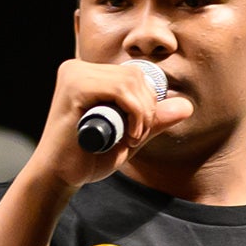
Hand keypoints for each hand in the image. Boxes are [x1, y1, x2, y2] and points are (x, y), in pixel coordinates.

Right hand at [39, 56, 187, 187]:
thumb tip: (186, 106)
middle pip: (135, 75)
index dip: (147, 102)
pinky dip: (133, 113)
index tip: (139, 131)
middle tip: (136, 137)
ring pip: (130, 81)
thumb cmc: (88, 157)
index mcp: (88, 74)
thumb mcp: (129, 136)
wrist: (58, 177)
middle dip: (147, 108)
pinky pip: (120, 90)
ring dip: (141, 114)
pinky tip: (127, 136)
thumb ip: (153, 120)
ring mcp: (74, 74)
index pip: (134, 75)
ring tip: (130, 138)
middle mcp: (78, 68)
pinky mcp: (74, 87)